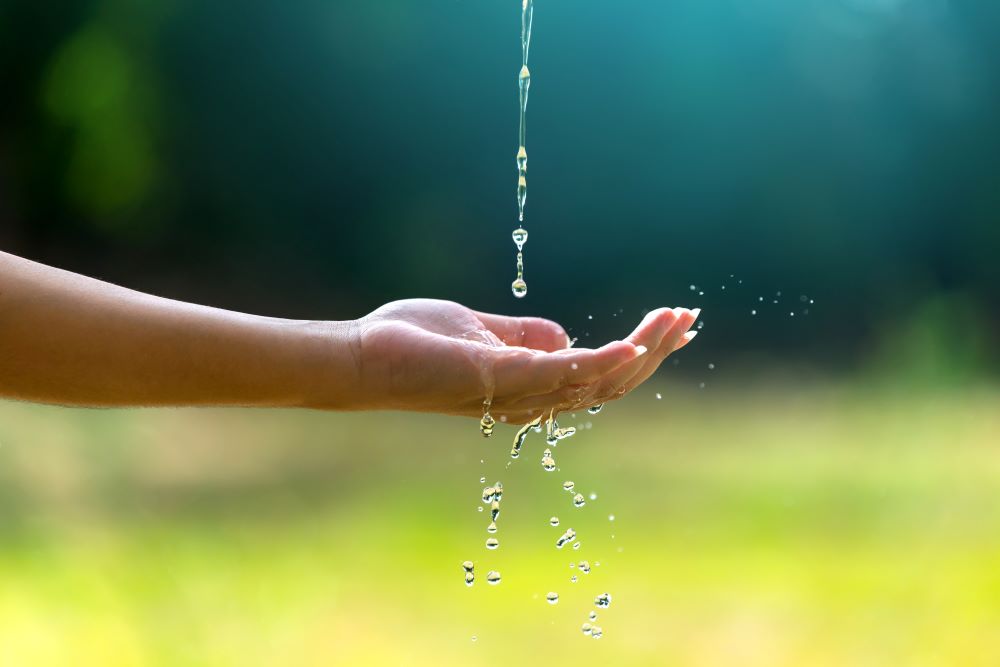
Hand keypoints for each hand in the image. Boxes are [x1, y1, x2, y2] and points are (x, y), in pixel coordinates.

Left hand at [348, 299, 698, 420]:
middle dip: (655, 350)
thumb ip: (523, 336)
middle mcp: (531, 398)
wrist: (363, 355)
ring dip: (641, 348)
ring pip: (598, 380)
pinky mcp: (499, 377)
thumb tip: (565, 333)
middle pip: (610, 382)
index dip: (641, 351)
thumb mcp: (480, 332)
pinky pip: (562, 374)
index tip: (674, 322)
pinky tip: (632, 342)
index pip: (599, 375)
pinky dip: (601, 360)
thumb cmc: (413, 344)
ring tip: (674, 317)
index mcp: (530, 386)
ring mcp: (517, 391)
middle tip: (688, 318)